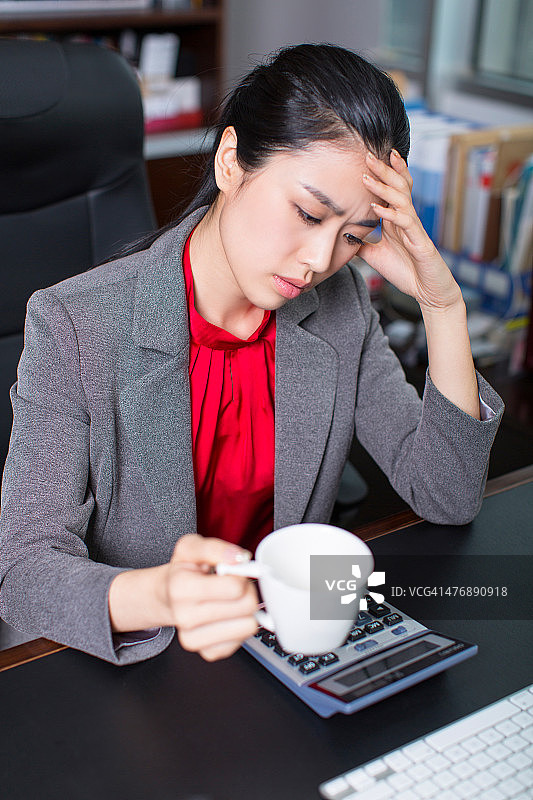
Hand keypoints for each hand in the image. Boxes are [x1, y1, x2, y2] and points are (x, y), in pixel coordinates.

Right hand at [161, 534, 258, 660]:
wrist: (167, 595)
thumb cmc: (183, 571)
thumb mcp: (192, 547)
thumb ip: (216, 548)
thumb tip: (239, 557)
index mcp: (181, 588)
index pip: (235, 587)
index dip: (241, 576)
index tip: (233, 573)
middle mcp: (185, 617)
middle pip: (246, 607)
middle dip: (247, 592)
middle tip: (234, 586)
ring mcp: (194, 639)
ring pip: (248, 627)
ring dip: (246, 611)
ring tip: (230, 601)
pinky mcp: (207, 653)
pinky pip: (241, 642)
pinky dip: (239, 627)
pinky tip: (227, 617)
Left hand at [358, 150, 461, 312]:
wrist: (427, 291)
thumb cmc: (405, 271)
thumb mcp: (375, 254)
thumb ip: (361, 242)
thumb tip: (341, 233)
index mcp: (397, 219)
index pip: (392, 189)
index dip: (384, 172)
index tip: (368, 157)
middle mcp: (407, 219)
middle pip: (397, 187)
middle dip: (383, 170)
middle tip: (368, 155)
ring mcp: (414, 229)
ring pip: (401, 200)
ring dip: (384, 188)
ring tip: (368, 176)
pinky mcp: (420, 242)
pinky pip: (406, 223)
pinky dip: (391, 214)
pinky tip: (377, 208)